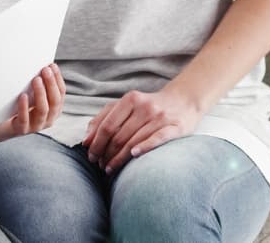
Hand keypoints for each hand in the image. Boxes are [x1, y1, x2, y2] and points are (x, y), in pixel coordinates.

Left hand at [0, 63, 63, 143]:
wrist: (2, 126)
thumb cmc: (19, 106)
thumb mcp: (31, 94)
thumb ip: (38, 84)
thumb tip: (42, 64)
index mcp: (54, 110)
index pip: (61, 94)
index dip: (58, 79)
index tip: (52, 65)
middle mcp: (48, 119)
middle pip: (54, 101)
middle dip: (51, 84)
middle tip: (45, 70)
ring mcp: (35, 126)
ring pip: (43, 110)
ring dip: (41, 93)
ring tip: (36, 79)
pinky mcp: (22, 130)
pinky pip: (24, 119)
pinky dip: (24, 107)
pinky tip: (23, 96)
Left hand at [83, 87, 202, 173]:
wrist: (183, 101)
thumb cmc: (148, 107)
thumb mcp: (126, 106)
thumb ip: (103, 119)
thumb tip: (86, 141)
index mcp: (130, 99)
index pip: (107, 125)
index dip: (96, 143)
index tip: (91, 156)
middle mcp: (145, 107)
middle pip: (119, 136)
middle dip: (106, 154)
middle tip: (100, 166)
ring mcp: (160, 117)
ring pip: (134, 141)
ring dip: (119, 159)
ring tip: (110, 169)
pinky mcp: (175, 127)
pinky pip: (157, 139)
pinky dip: (144, 148)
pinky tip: (133, 156)